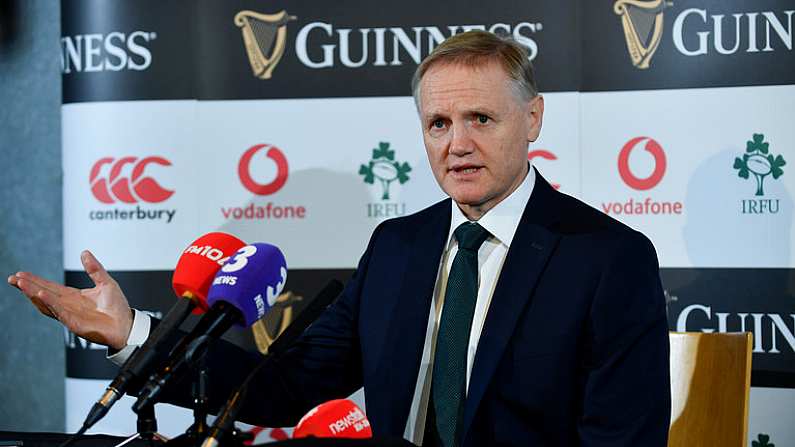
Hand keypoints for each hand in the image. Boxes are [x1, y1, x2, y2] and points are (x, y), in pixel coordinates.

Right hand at [7, 250, 132, 349]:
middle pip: (43, 294)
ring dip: (33, 293)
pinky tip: (40, 294)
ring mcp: (69, 315)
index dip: (35, 280)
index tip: (20, 274)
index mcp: (73, 297)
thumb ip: (94, 269)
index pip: (50, 287)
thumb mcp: (106, 282)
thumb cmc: (117, 307)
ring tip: (21, 284)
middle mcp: (68, 306)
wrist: (127, 325)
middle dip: (27, 286)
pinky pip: (59, 312)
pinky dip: (49, 303)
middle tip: (12, 278)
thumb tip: (84, 252)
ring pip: (47, 303)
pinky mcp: (75, 324)